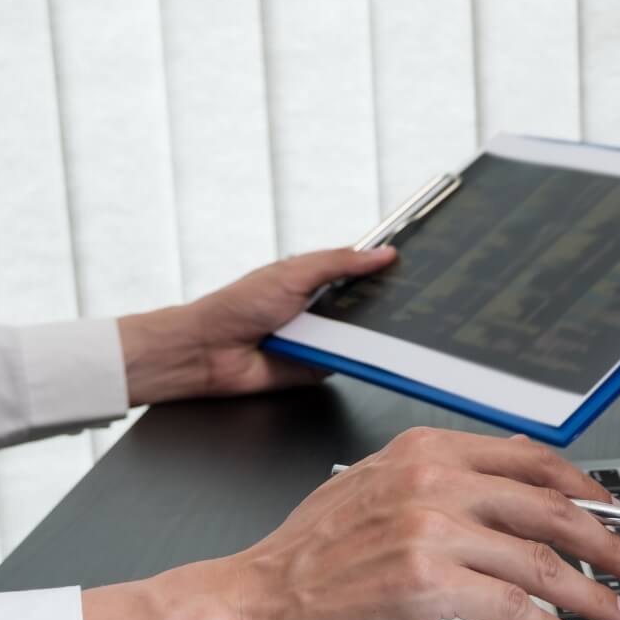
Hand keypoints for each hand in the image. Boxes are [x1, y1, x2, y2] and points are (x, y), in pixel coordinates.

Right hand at [80, 429, 619, 619]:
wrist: (254, 604)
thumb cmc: (309, 557)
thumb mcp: (377, 486)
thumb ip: (444, 474)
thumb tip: (517, 469)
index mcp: (426, 451)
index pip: (532, 462)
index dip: (587, 491)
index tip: (615, 514)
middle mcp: (433, 482)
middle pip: (550, 509)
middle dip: (608, 542)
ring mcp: (431, 532)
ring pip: (539, 562)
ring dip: (591, 593)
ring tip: (618, 615)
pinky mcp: (426, 586)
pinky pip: (510, 607)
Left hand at [116, 246, 397, 405]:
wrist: (210, 352)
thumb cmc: (237, 306)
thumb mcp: (294, 272)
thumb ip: (340, 262)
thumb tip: (381, 253)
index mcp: (313, 279)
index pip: (358, 271)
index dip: (382, 269)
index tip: (409, 266)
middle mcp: (319, 308)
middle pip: (366, 304)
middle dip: (383, 303)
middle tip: (409, 299)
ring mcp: (322, 338)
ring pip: (363, 335)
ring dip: (370, 332)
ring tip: (387, 325)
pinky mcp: (321, 367)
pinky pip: (351, 362)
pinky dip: (358, 358)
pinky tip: (364, 351)